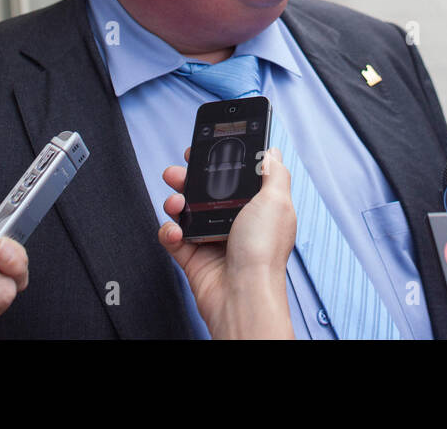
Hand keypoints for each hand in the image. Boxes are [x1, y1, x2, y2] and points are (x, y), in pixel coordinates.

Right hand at [158, 147, 294, 338]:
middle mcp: (234, 221)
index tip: (203, 152)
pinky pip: (172, 236)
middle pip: (204, 191)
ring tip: (176, 203)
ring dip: (174, 201)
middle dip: (187, 178)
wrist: (243, 294)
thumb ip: (274, 174)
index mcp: (255, 207)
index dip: (218, 163)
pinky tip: (176, 231)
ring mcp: (211, 239)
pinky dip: (168, 231)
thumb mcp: (278, 202)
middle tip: (177, 173)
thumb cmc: (263, 251)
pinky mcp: (192, 256)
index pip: (234, 178)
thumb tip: (272, 154)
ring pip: (185, 211)